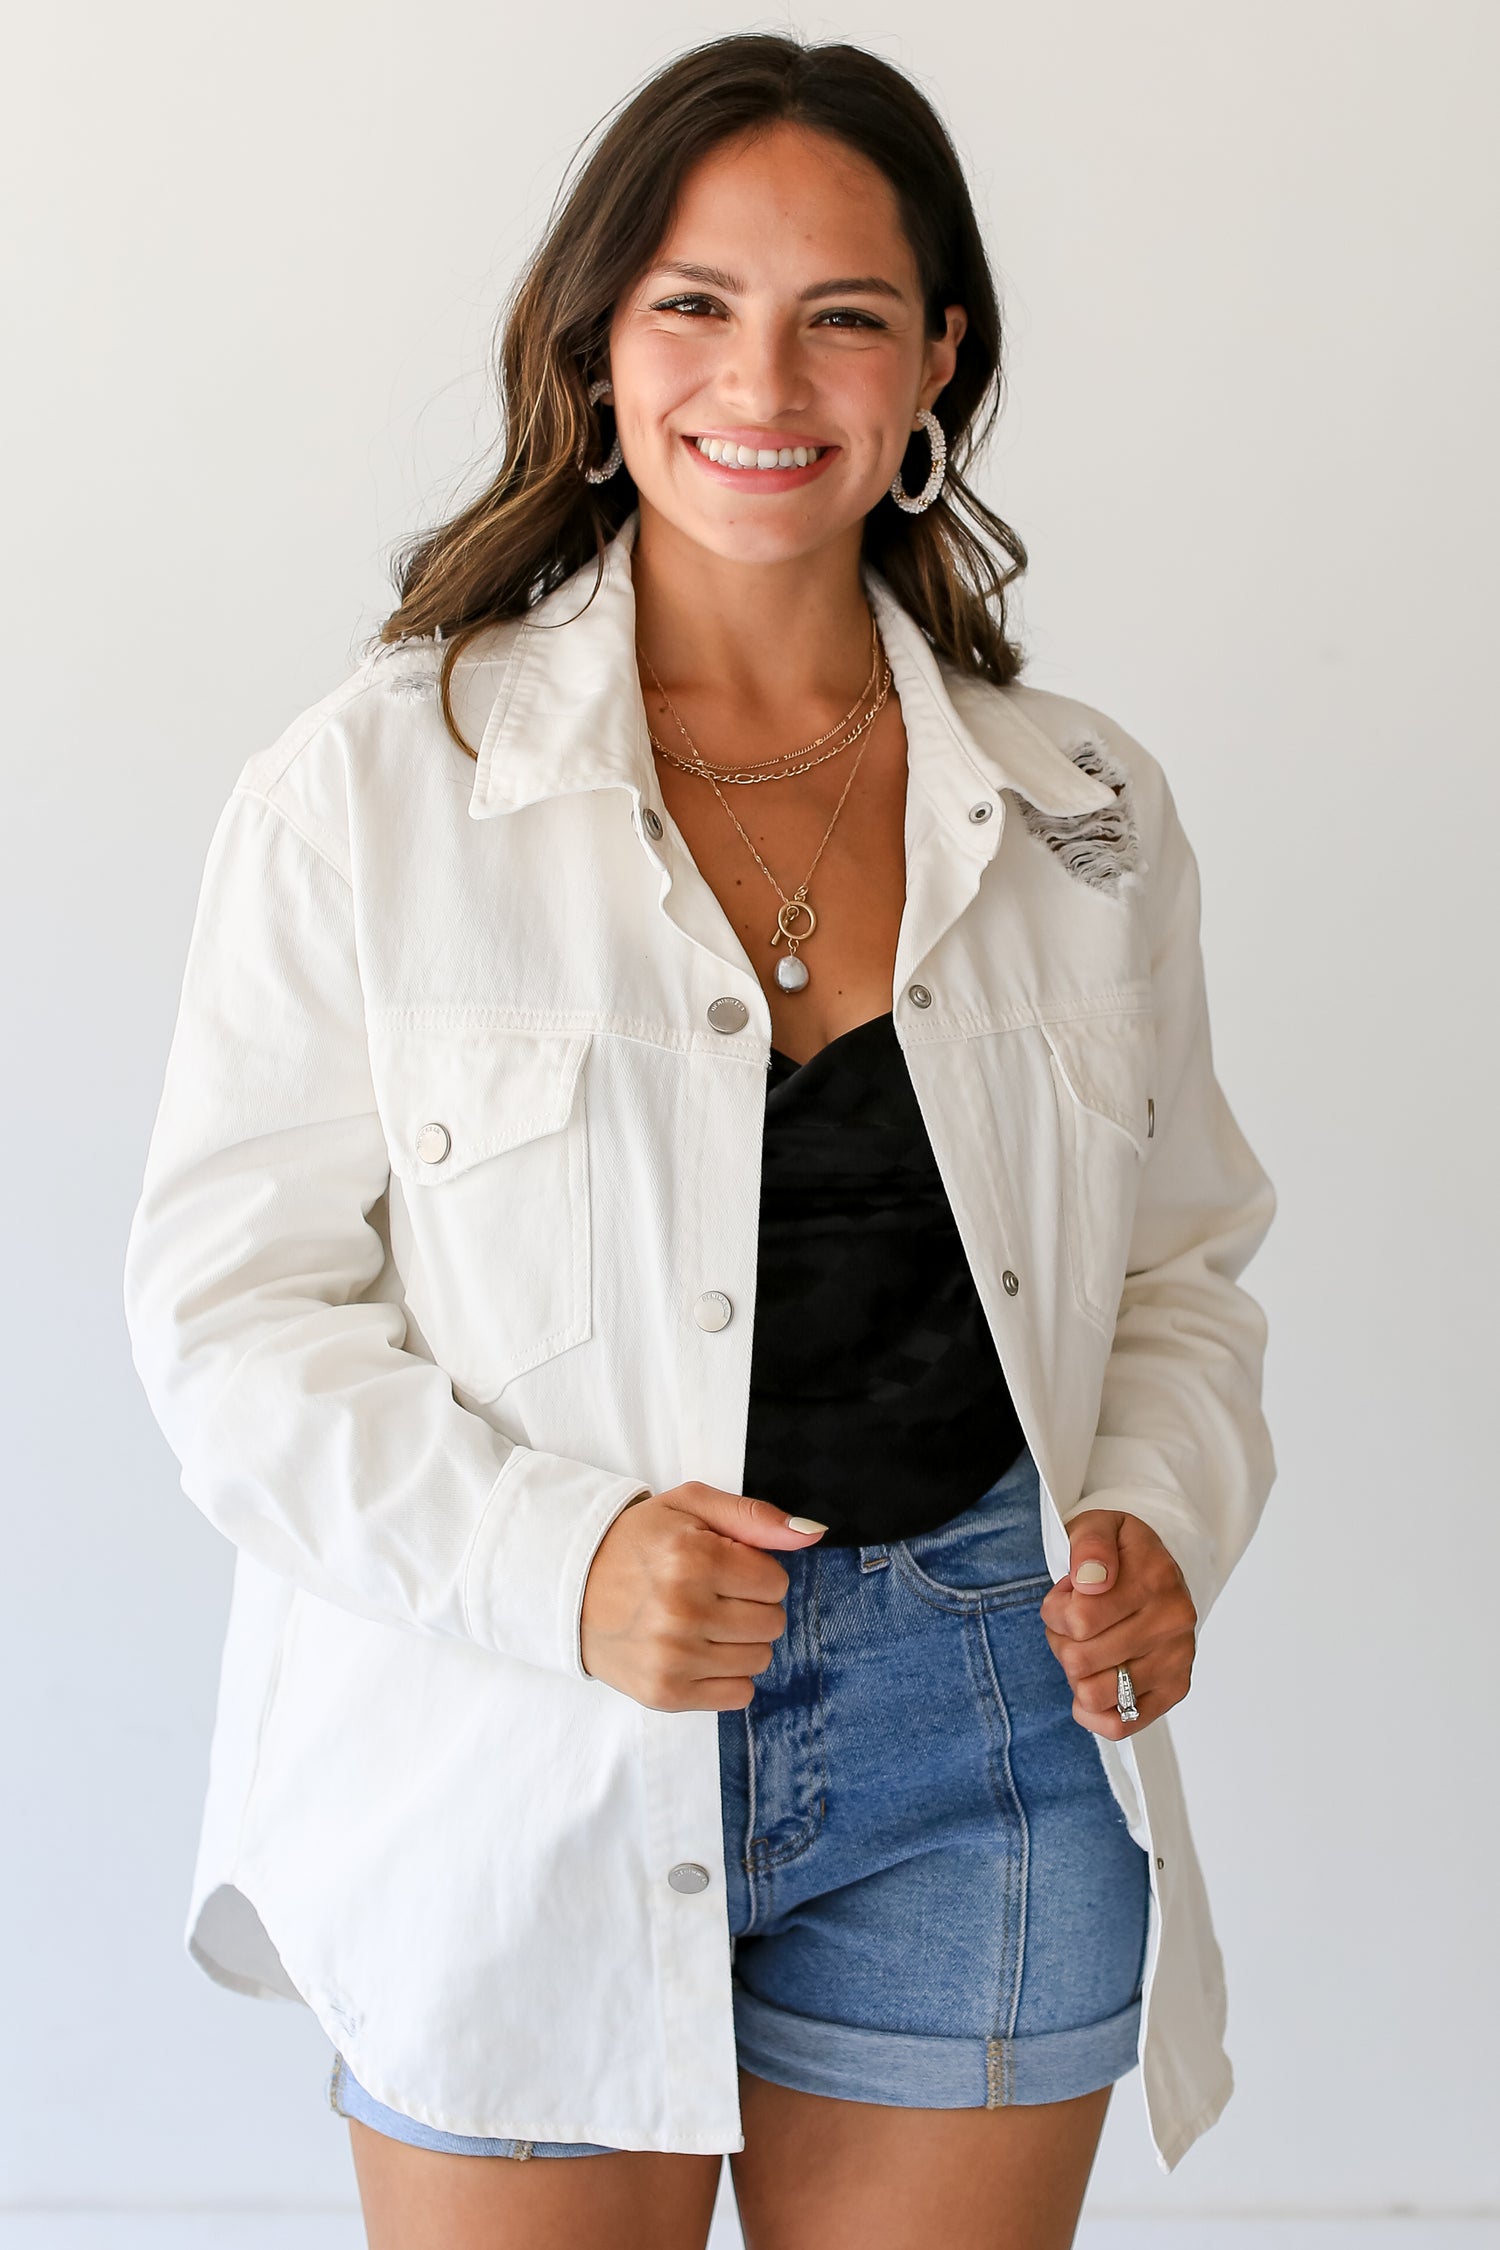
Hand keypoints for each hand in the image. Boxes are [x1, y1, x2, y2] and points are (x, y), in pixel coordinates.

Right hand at [580, 1483, 826, 1710]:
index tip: (723, 1567)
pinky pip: (739, 1695)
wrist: (569, 1585)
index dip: (755, 1572)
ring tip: (703, 1622)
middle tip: (712, 1594)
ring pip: (760, 1660)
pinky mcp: (666, 1693)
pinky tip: (698, 1652)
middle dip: (751, 1606)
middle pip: (772, 1623)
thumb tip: (812, 1536)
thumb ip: (754, 1517)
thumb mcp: (690, 1506)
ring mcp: (673, 1658)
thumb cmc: (637, 1542)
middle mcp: (683, 1611)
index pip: (776, 1582)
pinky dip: (727, 1675)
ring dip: (741, 1640)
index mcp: (692, 1558)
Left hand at [1038, 1509, 1197, 1739]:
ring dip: (1076, 1675)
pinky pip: (1121, 1725)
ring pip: (1094, 1694)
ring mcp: (1177, 1660)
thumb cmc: (1120, 1553)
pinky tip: (1092, 1685)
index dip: (1055, 1610)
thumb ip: (1089, 1545)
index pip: (1077, 1619)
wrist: (1159, 1570)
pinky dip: (1093, 1712)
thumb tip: (1091, 1580)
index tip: (1067, 1596)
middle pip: (1079, 1660)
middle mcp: (1173, 1621)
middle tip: (1074, 1624)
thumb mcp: (1098, 1526)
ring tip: (1087, 1648)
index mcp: (1155, 1578)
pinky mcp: (1174, 1690)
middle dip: (1062, 1641)